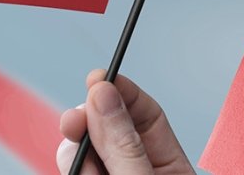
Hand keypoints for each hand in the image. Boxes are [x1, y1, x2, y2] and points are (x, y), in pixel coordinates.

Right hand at [57, 69, 193, 174]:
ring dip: (77, 151)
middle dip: (88, 119)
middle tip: (73, 121)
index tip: (97, 78)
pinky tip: (79, 174)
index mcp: (170, 168)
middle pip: (108, 127)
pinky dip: (74, 169)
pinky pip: (76, 169)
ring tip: (83, 168)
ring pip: (85, 150)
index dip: (122, 92)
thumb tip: (104, 96)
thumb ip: (123, 145)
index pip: (148, 115)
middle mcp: (140, 170)